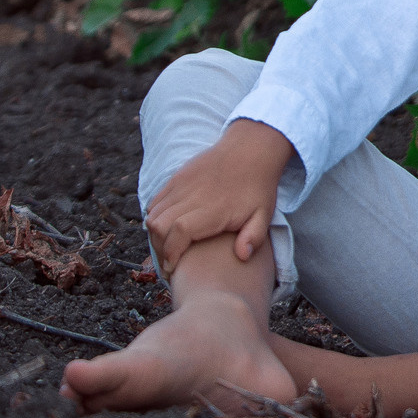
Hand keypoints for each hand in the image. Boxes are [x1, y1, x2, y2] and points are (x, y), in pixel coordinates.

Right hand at [142, 120, 292, 271]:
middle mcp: (191, 196)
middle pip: (159, 226)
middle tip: (169, 263)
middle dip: (160, 249)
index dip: (171, 254)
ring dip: (155, 234)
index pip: (179, 233)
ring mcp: (181, 185)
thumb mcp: (264, 214)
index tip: (173, 269)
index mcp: (212, 209)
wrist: (250, 148)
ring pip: (153, 214)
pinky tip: (166, 228)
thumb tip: (242, 257)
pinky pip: (155, 201)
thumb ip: (253, 237)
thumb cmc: (258, 186)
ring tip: (167, 248)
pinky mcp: (176, 178)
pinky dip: (154, 217)